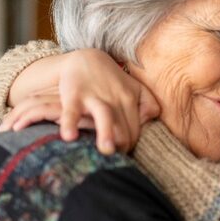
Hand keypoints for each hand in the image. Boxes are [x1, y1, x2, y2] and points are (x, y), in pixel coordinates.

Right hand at [0, 49, 159, 154]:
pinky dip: (69, 123)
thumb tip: (150, 122)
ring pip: (105, 116)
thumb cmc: (112, 80)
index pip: (135, 130)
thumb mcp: (135, 88)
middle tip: (115, 162)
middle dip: (122, 146)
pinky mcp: (74, 95)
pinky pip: (72, 112)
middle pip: (124, 128)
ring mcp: (95, 97)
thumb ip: (148, 104)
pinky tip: (69, 137)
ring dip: (106, 133)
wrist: (84, 59)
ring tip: (106, 151)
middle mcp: (116, 98)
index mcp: (131, 99)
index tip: (122, 155)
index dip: (130, 146)